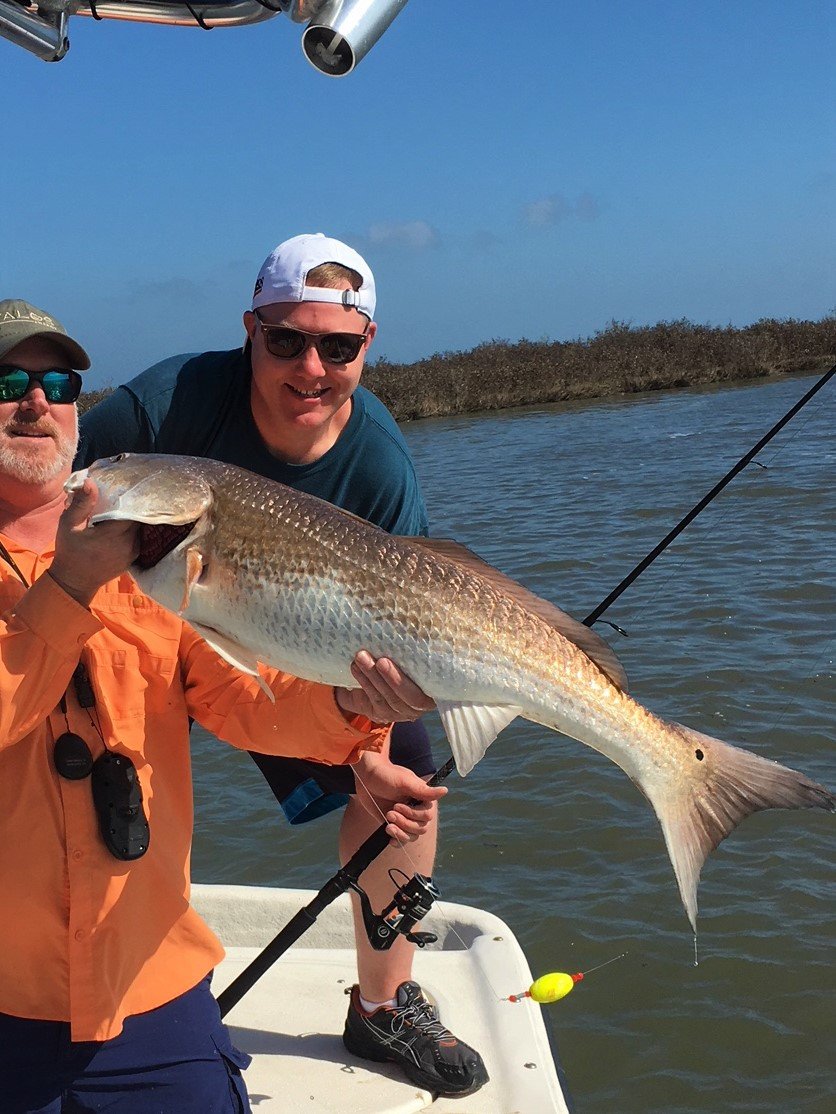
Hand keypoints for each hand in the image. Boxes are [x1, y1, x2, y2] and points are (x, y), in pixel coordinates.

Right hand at [49, 478, 138, 605]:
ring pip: (139, 528)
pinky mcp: (133, 558)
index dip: (129, 497)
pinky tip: (122, 525)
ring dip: (131, 519)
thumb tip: (90, 482)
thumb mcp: (68, 525)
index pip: (131, 509)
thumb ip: (81, 504)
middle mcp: (128, 543)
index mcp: (114, 533)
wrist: (74, 582)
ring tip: (122, 509)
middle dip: (130, 506)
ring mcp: (133, 552)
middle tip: (123, 496)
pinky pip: (138, 538)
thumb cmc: (69, 552)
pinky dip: (131, 530)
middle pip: (138, 517)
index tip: (124, 487)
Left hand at [335, 651, 435, 724]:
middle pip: (410, 697)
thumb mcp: (414, 653)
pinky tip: (355, 668)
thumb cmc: (404, 659)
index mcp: (436, 689)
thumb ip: (419, 644)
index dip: (425, 676)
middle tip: (381, 661)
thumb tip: (424, 613)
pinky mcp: (384, 714)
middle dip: (393, 679)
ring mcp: (402, 712)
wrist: (380, 678)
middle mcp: (422, 705)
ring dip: (373, 678)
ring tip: (361, 658)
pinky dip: (364, 683)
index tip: (414, 659)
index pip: (435, 687)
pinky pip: (374, 700)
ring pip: (388, 699)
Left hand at [351, 748, 445, 843]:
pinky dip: (397, 841)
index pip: (427, 816)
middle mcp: (416, 809)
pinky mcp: (395, 824)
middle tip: (390, 812)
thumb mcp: (404, 782)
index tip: (397, 805)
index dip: (413, 814)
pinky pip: (402, 839)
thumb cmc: (386, 775)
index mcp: (422, 798)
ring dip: (400, 832)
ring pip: (412, 836)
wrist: (366, 777)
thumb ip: (424, 791)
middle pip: (421, 828)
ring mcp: (405, 818)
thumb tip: (445, 791)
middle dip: (405, 823)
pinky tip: (390, 838)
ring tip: (388, 822)